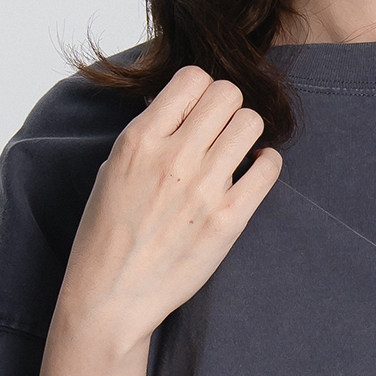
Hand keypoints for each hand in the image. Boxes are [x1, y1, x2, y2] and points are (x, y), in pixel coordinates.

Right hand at [53, 66, 281, 360]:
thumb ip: (148, 136)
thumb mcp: (112, 170)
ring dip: (247, 134)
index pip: (192, 77)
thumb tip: (183, 110)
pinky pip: (269, 166)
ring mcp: (204, 188)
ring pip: (252, 122)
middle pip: (228, 93)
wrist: (111, 298)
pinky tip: (251, 174)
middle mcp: (173, 157)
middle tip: (219, 132)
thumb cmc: (106, 236)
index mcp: (139, 140)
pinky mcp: (229, 218)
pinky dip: (265, 164)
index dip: (200, 90)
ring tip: (235, 153)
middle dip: (226, 108)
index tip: (197, 112)